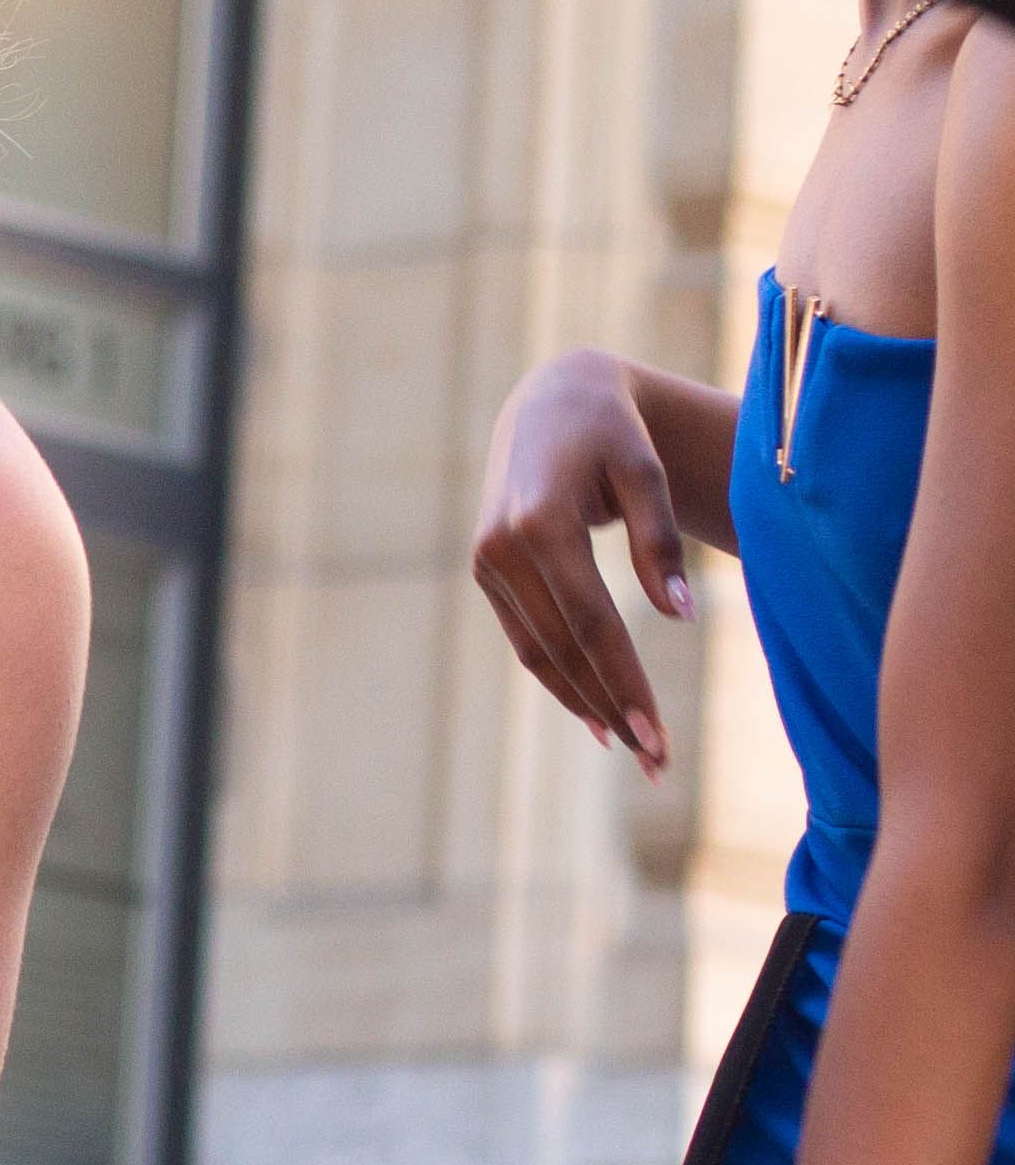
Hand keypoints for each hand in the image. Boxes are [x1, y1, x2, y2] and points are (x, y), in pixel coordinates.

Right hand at [471, 351, 696, 774]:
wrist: (549, 403)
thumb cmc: (613, 434)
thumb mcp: (647, 473)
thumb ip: (660, 543)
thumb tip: (677, 619)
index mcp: (540, 522)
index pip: (590, 622)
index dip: (625, 682)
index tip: (657, 734)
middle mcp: (502, 549)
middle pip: (564, 649)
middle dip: (612, 707)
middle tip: (656, 761)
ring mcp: (487, 564)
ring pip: (539, 652)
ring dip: (585, 703)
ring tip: (632, 746)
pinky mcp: (487, 573)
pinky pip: (527, 638)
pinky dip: (562, 677)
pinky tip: (597, 711)